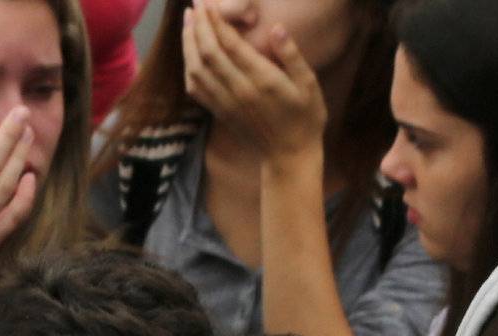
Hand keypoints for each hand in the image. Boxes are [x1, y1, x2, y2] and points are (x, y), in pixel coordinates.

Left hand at [182, 7, 328, 162]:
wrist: (289, 157)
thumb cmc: (305, 118)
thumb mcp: (309, 84)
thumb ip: (292, 55)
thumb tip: (277, 28)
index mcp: (261, 80)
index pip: (229, 44)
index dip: (215, 20)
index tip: (207, 2)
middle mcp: (239, 91)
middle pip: (208, 54)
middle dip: (198, 26)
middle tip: (194, 4)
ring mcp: (227, 104)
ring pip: (197, 71)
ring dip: (189, 45)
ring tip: (188, 22)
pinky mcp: (221, 113)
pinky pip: (197, 90)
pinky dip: (189, 69)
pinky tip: (190, 54)